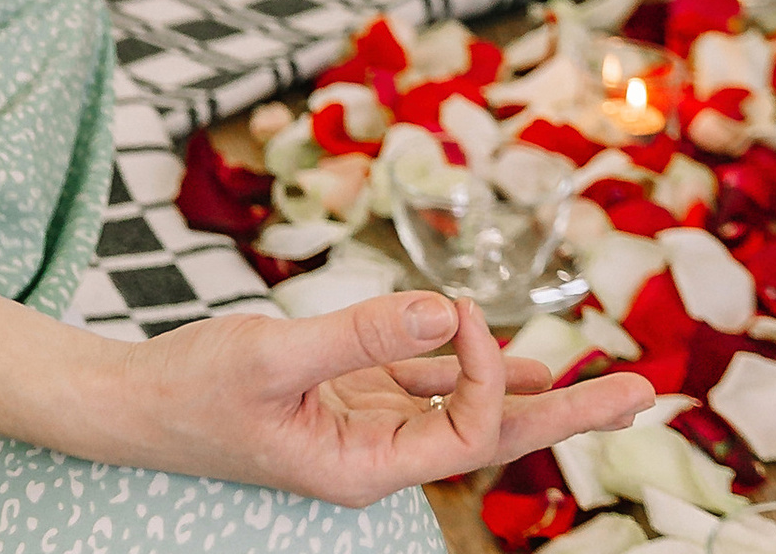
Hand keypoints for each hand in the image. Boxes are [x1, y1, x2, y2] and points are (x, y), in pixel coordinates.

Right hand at [110, 291, 653, 502]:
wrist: (130, 404)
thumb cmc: (191, 390)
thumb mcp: (274, 355)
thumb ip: (359, 333)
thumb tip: (440, 310)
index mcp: (365, 469)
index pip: (465, 429)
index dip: (482, 368)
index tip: (455, 307)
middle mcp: (376, 456)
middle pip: (491, 436)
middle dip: (568, 412)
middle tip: (644, 392)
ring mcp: (359, 428)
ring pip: (460, 408)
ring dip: (524, 388)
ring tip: (599, 383)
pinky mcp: (339, 400)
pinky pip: (416, 385)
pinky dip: (456, 363)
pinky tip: (491, 352)